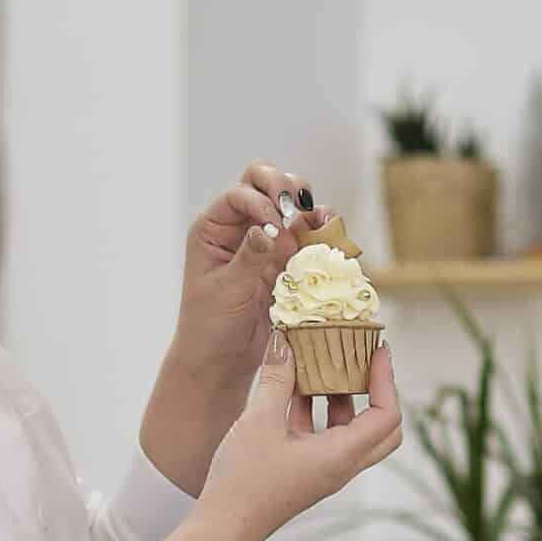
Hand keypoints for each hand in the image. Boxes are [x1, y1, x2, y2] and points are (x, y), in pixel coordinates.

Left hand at [171, 159, 325, 378]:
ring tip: (316, 223)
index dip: (260, 201)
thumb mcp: (227, 290)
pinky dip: (323, 230)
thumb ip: (249, 257)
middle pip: (264, 181)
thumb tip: (267, 227)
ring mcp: (266, 239)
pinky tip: (330, 239)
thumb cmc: (211, 325)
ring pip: (291, 202)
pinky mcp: (288, 258)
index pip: (238, 194)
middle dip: (284, 187)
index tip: (274, 226)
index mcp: (213, 228)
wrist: (224, 359)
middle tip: (296, 210)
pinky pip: (309, 232)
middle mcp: (239, 227)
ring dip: (307, 206)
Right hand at [196, 334, 401, 540]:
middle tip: (363, 361)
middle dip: (378, 391)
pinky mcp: (305, 472)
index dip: (386, 379)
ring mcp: (324, 471)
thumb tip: (284, 341)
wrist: (223, 525)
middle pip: (382, 427)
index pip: (386, 414)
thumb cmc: (244, 479)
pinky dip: (318, 412)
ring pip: (351, 431)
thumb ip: (277, 378)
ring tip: (325, 366)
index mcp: (341, 455)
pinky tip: (293, 389)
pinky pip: (324, 437)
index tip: (378, 349)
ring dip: (343, 398)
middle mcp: (341, 466)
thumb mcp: (259, 420)